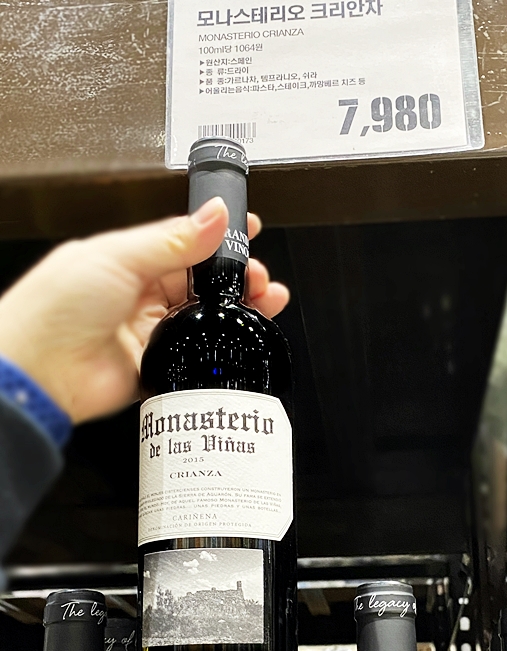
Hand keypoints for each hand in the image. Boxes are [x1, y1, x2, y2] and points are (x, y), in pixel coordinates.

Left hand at [0, 198, 288, 424]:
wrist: (37, 373)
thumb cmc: (54, 309)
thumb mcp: (118, 257)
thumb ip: (172, 240)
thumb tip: (214, 215)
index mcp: (127, 261)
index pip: (183, 243)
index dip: (216, 238)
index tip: (247, 230)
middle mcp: (138, 296)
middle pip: (200, 283)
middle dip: (234, 276)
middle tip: (257, 275)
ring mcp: (147, 333)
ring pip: (203, 319)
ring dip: (235, 310)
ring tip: (265, 300)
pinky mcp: (154, 368)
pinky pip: (194, 357)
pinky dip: (217, 348)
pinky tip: (235, 338)